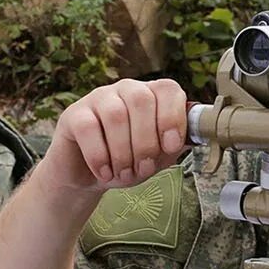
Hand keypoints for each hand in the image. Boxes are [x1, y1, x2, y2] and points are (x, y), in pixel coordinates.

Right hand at [41, 78, 190, 193]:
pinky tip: (104, 172)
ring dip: (123, 153)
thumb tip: (194, 138)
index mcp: (151, 95)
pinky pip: (89, 128)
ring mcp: (98, 98)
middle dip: (146, 141)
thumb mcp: (156, 158)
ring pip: (116, 116)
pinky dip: (99, 155)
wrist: (88, 178)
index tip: (170, 146)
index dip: (173, 117)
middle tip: (143, 168)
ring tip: (123, 174)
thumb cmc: (126, 163)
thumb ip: (173, 146)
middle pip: (141, 101)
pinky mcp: (74, 114)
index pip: (168, 90)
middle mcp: (126, 90)